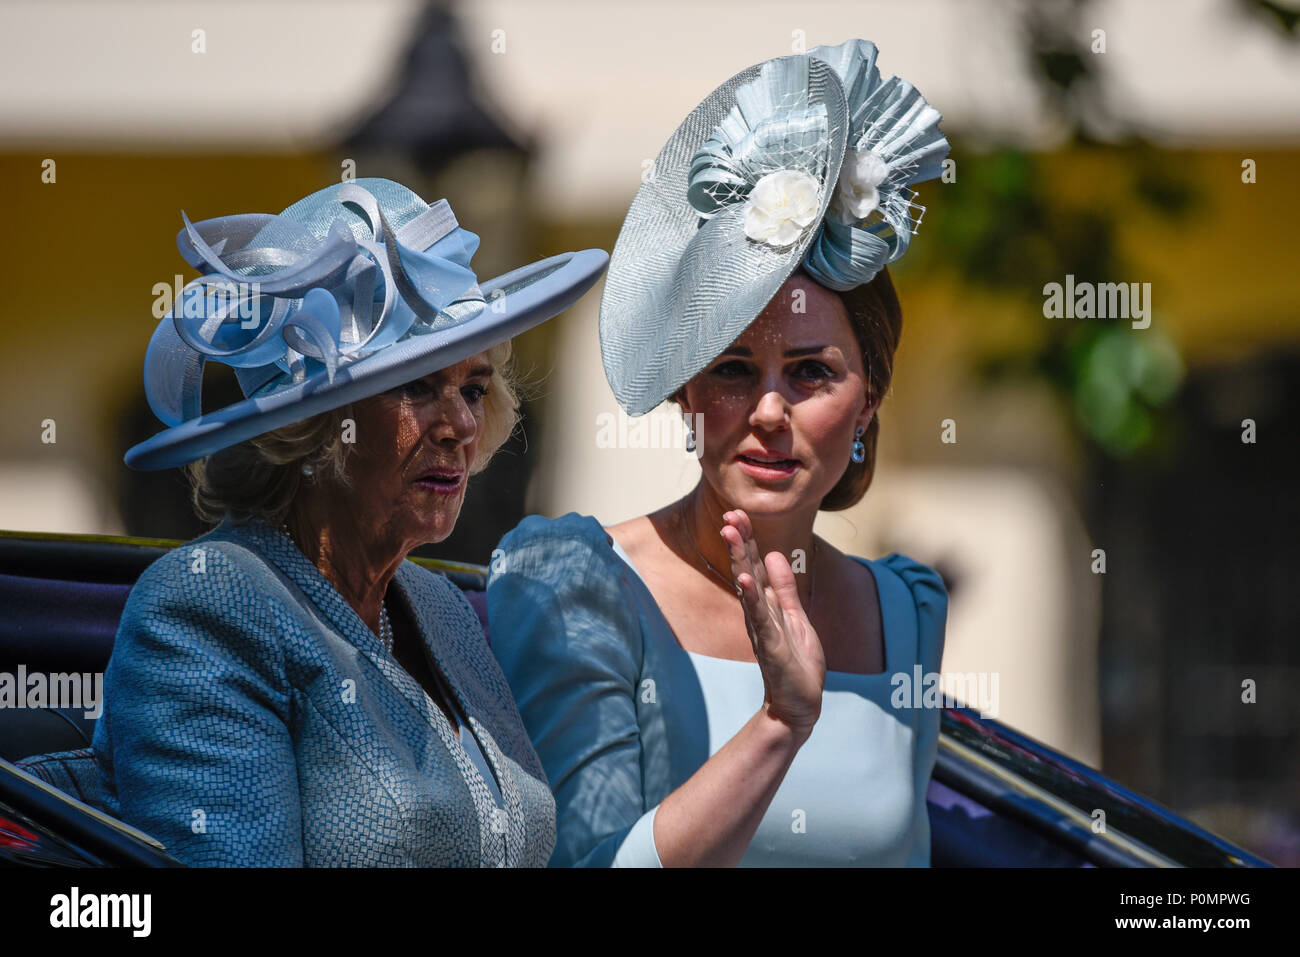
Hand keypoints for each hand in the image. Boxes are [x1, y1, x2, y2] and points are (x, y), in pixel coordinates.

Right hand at [719, 509, 824, 739]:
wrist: (800, 704)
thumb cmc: (797, 663)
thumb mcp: (795, 617)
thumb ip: (785, 588)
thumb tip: (773, 554)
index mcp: (765, 604)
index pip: (754, 565)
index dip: (747, 539)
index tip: (737, 513)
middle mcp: (758, 613)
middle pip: (746, 570)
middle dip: (739, 542)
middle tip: (728, 514)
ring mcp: (762, 628)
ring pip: (748, 588)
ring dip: (739, 560)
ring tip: (731, 534)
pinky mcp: (770, 646)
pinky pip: (759, 618)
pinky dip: (751, 597)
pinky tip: (744, 579)